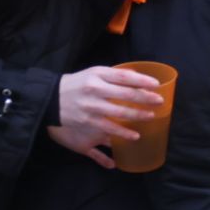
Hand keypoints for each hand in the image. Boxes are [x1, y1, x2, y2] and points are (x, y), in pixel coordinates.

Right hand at [49, 66, 165, 165]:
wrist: (50, 99)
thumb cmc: (78, 84)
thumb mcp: (94, 73)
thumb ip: (115, 75)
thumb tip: (139, 78)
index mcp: (97, 76)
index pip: (124, 77)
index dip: (142, 81)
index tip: (156, 85)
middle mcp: (95, 92)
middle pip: (125, 95)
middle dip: (145, 99)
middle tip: (159, 101)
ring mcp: (91, 109)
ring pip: (119, 115)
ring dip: (137, 117)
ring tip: (150, 117)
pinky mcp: (87, 124)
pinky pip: (108, 131)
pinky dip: (122, 134)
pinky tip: (134, 136)